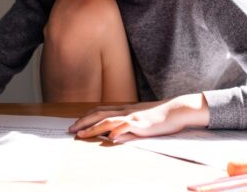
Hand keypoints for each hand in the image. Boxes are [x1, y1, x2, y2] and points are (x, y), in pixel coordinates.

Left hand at [69, 94, 209, 141]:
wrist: (176, 110)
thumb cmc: (159, 116)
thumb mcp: (139, 119)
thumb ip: (126, 125)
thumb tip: (113, 135)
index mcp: (124, 109)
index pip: (100, 111)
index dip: (86, 117)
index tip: (75, 124)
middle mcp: (125, 110)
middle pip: (99, 114)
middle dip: (83, 122)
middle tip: (70, 130)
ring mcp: (132, 116)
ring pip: (108, 120)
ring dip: (93, 128)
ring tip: (82, 135)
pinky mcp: (142, 123)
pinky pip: (127, 126)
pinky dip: (117, 130)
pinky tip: (110, 137)